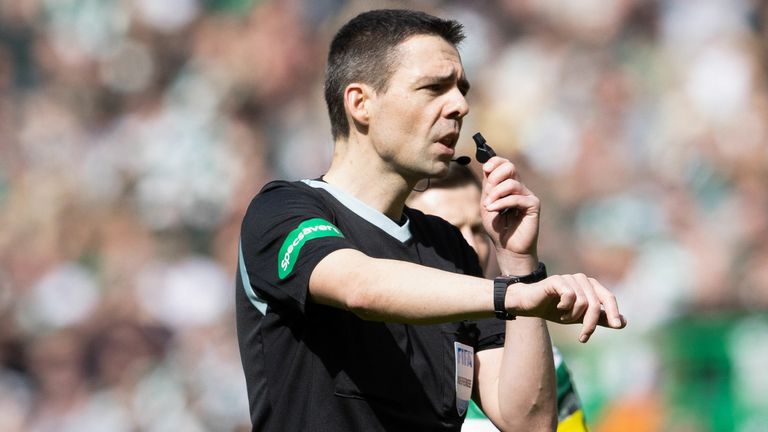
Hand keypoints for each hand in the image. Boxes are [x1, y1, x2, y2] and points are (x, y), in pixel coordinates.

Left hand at [480, 157, 539, 259]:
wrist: (508, 248)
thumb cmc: (498, 228)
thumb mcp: (487, 204)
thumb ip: (488, 187)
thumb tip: (487, 167)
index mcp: (508, 186)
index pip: (504, 164)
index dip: (495, 162)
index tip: (486, 168)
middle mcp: (519, 188)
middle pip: (510, 167)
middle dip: (495, 176)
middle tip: (488, 192)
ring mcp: (527, 195)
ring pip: (512, 183)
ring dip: (496, 193)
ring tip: (488, 206)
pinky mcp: (533, 205)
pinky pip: (516, 198)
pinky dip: (501, 203)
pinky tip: (493, 209)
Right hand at [508, 273, 626, 342]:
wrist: (529, 306)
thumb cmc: (554, 310)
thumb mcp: (579, 318)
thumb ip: (600, 319)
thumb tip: (624, 323)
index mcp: (590, 286)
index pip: (608, 298)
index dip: (613, 312)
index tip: (617, 326)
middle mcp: (582, 279)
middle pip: (596, 304)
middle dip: (590, 323)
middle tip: (583, 337)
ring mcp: (569, 278)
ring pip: (583, 302)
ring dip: (573, 317)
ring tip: (563, 317)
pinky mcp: (557, 280)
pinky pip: (570, 296)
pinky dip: (565, 308)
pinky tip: (557, 308)